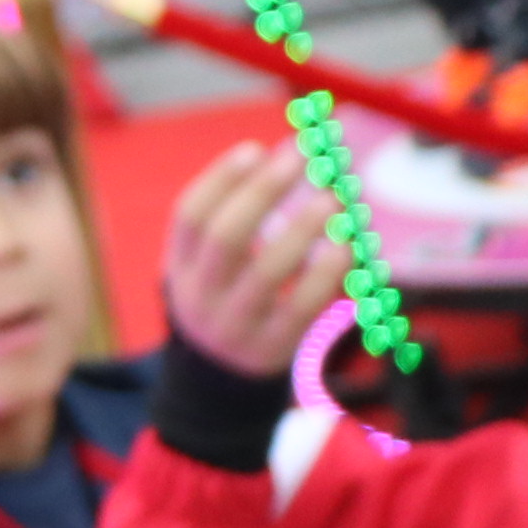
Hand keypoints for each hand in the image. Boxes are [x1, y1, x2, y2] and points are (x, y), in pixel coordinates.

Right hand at [161, 140, 355, 379]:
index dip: (221, 180)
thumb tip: (286, 158)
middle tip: (303, 157)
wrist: (221, 378)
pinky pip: (302, 308)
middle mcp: (200, 295)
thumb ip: (235, 218)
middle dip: (264, 192)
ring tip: (334, 198)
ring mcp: (235, 325)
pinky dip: (325, 274)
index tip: (256, 149)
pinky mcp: (273, 349)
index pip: (190, 216)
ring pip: (266, 272)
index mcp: (180, 266)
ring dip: (302, 229)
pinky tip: (347, 246)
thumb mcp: (209, 264)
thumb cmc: (227, 296)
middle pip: (225, 237)